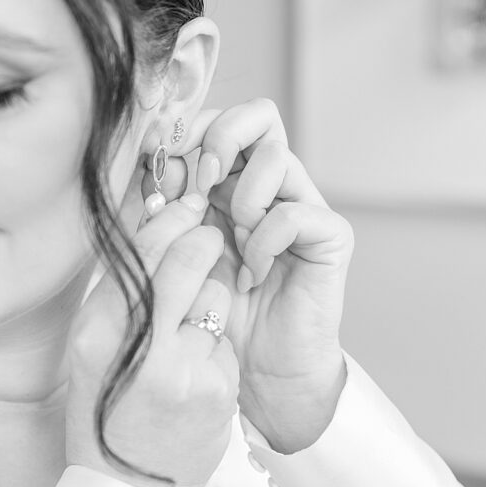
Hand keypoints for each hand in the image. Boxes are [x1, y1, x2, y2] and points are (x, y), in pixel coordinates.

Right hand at [66, 193, 238, 486]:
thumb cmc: (108, 407)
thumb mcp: (93, 348)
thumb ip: (119, 293)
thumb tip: (154, 223)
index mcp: (98, 333)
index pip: (141, 254)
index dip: (170, 220)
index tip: (188, 204)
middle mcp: (138, 348)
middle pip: (184, 263)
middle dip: (202, 241)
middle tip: (210, 234)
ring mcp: (182, 371)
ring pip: (214, 296)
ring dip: (211, 297)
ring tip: (192, 325)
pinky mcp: (216, 390)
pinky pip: (226, 339)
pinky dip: (217, 342)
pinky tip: (200, 365)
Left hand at [142, 98, 354, 453]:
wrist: (257, 371)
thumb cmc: (216, 313)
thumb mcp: (175, 252)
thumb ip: (164, 207)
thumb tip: (155, 160)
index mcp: (232, 181)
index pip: (218, 121)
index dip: (188, 131)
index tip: (160, 163)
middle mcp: (271, 186)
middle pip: (259, 115)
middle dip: (221, 140)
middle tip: (201, 184)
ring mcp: (304, 205)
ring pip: (277, 157)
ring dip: (242, 200)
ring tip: (234, 245)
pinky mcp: (330, 236)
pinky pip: (295, 213)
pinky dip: (264, 241)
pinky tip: (253, 274)